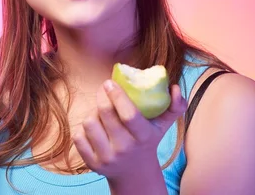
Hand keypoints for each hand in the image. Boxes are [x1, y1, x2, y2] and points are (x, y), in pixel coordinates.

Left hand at [72, 80, 186, 180]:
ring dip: (92, 112)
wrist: (134, 173)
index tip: (110, 82)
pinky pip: (78, 136)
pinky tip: (94, 128)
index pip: (129, 114)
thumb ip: (174, 106)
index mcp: (143, 137)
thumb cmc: (147, 140)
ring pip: (89, 122)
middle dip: (102, 96)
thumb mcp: (162, 126)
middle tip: (104, 90)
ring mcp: (107, 158)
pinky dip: (83, 129)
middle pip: (105, 113)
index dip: (117, 95)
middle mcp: (125, 149)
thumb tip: (176, 88)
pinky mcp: (92, 164)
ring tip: (100, 112)